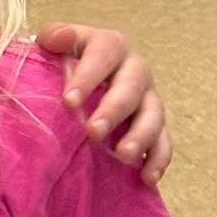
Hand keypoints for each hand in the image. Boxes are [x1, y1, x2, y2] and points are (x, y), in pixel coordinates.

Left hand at [35, 23, 171, 183]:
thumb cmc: (62, 64)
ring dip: (141, 135)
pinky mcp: (154, 125)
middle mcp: (133, 69)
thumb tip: (54, 38)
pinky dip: (157, 160)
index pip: (103, 53)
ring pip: (153, 114)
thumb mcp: (54, 46)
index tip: (68, 101)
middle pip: (131, 86)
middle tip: (93, 132)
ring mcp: (147, 98)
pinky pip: (163, 142)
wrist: (80, 83)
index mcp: (109, 46)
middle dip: (114, 109)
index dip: (87, 76)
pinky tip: (147, 178)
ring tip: (124, 156)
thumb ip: (53, 39)